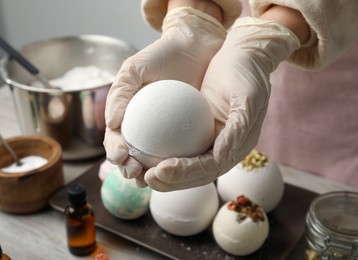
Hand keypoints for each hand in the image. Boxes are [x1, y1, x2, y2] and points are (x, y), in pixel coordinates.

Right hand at [104, 7, 225, 185]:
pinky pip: (181, 153)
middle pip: (132, 157)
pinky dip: (178, 164)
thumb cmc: (162, 55)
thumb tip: (111, 123)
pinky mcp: (188, 136)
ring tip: (153, 178)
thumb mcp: (135, 68)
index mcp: (127, 116)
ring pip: (154, 161)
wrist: (195, 47)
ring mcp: (166, 135)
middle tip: (135, 172)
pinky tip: (180, 169)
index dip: (115, 151)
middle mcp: (144, 129)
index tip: (121, 155)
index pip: (115, 140)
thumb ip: (120, 93)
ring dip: (151, 174)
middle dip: (129, 170)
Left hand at [144, 17, 300, 190]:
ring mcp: (211, 141)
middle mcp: (224, 149)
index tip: (162, 170)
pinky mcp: (199, 130)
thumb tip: (220, 157)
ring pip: (187, 166)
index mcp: (238, 145)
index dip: (187, 173)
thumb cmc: (246, 73)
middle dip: (172, 181)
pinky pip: (181, 148)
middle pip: (197, 174)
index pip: (210, 167)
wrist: (242, 56)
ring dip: (165, 174)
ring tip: (141, 174)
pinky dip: (164, 155)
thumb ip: (238, 128)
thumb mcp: (249, 97)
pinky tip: (145, 154)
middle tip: (147, 178)